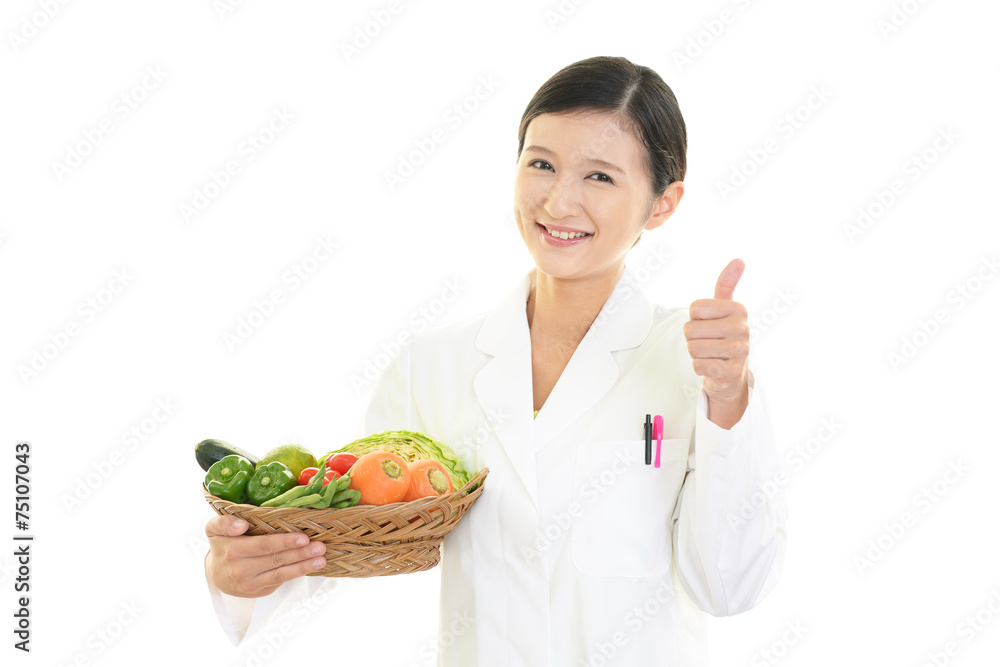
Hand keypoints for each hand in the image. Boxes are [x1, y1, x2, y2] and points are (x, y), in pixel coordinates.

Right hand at [204, 515, 327, 597]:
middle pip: (276, 560)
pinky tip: (311, 566)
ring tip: (321, 559)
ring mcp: (251, 583)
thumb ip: (224, 523)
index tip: (303, 537)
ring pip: (281, 574)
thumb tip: (241, 525)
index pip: (263, 545)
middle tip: (320, 547)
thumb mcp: (214, 529)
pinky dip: (297, 573)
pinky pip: (280, 581)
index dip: (284, 542)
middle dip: (301, 553)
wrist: (215, 574)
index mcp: (233, 550)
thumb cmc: (221, 545)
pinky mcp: (260, 590)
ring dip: (303, 566)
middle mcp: (241, 569)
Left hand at [684, 259, 749, 424]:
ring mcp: (740, 351)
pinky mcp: (732, 371)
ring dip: (696, 354)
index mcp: (739, 309)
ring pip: (693, 348)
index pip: (694, 308)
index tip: (710, 324)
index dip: (695, 318)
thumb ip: (727, 284)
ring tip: (711, 353)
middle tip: (709, 342)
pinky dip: (700, 367)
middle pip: (690, 330)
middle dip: (693, 338)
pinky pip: (698, 365)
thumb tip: (739, 260)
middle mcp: (743, 328)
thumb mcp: (724, 308)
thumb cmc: (723, 336)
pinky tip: (713, 366)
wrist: (732, 372)